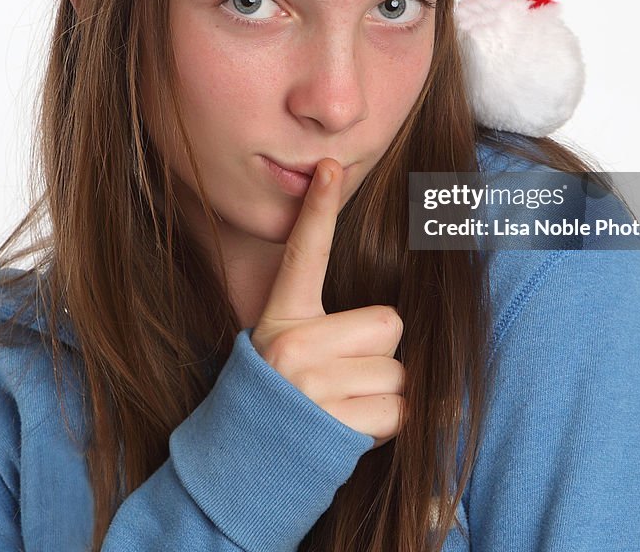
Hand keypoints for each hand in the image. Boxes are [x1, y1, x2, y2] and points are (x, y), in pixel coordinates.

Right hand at [250, 159, 404, 448]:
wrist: (241, 471)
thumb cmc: (278, 403)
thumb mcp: (284, 351)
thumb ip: (327, 328)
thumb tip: (392, 321)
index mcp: (281, 317)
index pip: (305, 254)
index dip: (319, 209)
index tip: (331, 167)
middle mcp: (292, 343)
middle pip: (389, 324)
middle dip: (381, 354)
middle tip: (344, 377)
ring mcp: (311, 384)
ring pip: (398, 371)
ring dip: (384, 395)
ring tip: (340, 408)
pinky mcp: (332, 423)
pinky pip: (398, 411)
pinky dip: (384, 425)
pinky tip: (347, 431)